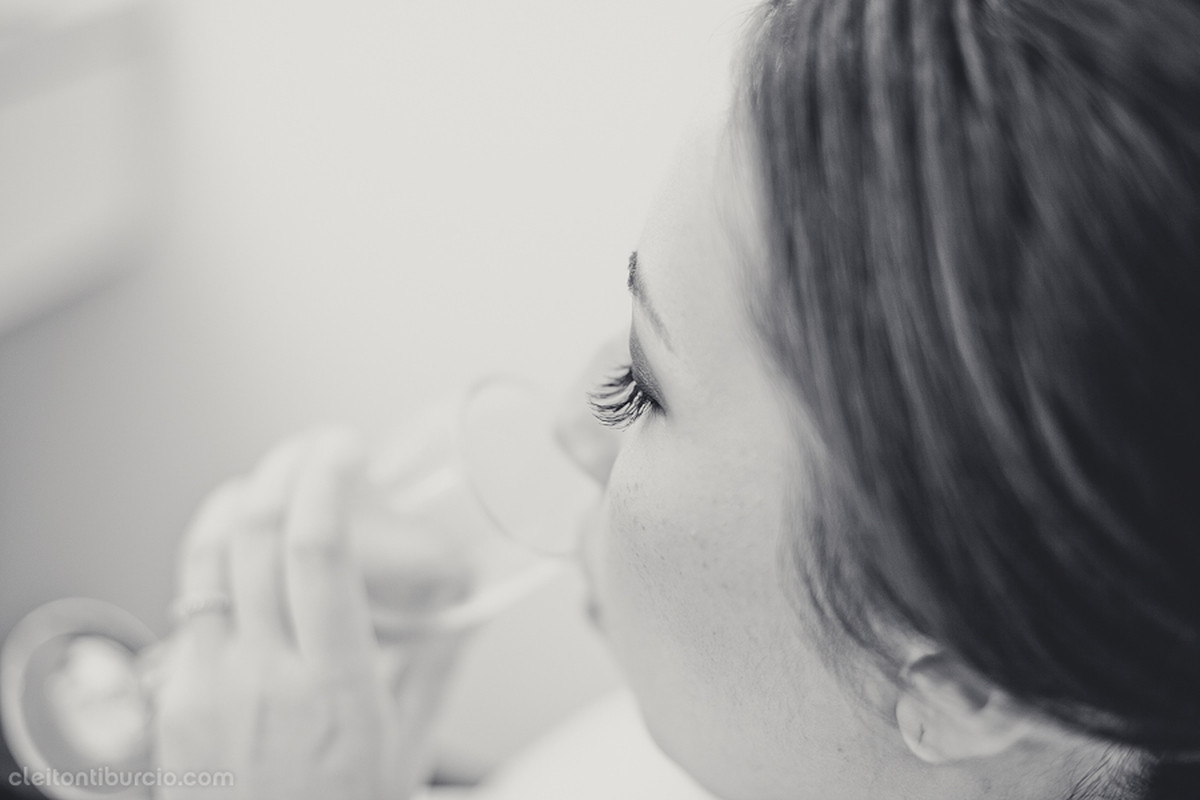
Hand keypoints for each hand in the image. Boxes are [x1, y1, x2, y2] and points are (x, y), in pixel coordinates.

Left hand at [147, 430, 464, 799]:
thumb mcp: (406, 750)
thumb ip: (438, 672)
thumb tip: (473, 614)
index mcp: (334, 686)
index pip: (319, 552)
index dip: (328, 480)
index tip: (344, 446)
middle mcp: (263, 676)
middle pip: (257, 535)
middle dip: (284, 468)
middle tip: (312, 446)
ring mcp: (207, 685)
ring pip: (207, 557)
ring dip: (238, 498)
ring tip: (268, 475)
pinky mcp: (171, 698)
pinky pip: (187, 602)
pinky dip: (212, 554)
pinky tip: (234, 545)